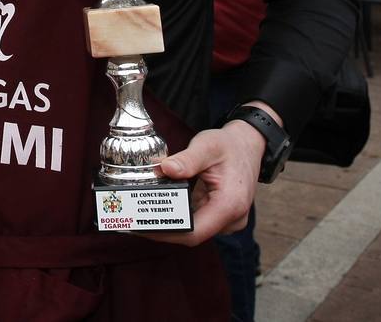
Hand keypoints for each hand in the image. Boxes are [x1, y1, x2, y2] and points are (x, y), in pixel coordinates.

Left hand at [144, 115, 268, 246]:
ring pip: (194, 230)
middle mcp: (232, 218)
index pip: (194, 232)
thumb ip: (187, 159)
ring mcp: (228, 220)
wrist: (248, 145)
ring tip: (139, 215)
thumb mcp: (208, 145)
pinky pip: (197, 222)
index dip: (166, 232)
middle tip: (132, 220)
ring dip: (169, 223)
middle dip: (162, 228)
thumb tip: (165, 169)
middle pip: (192, 234)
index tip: (141, 226)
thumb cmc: (229, 145)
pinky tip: (158, 208)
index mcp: (230, 204)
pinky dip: (178, 216)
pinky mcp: (222, 216)